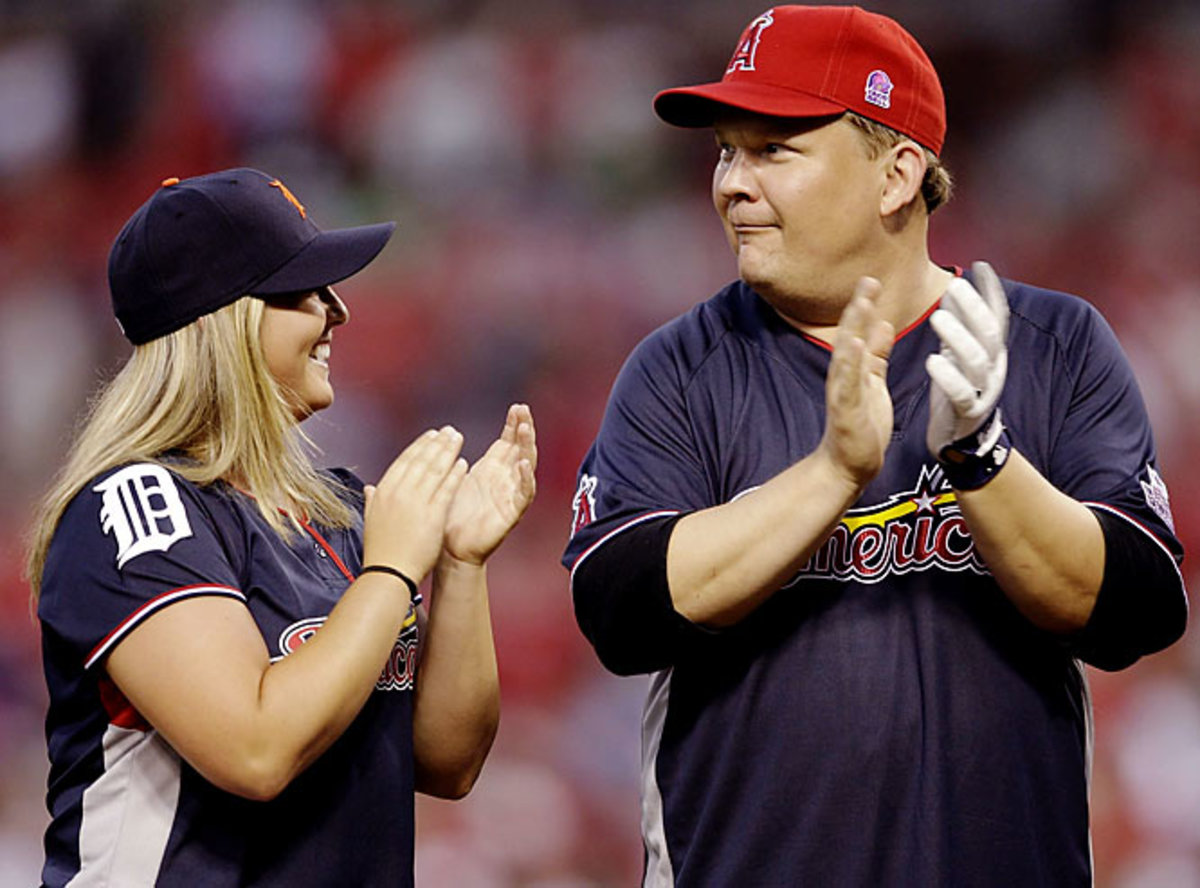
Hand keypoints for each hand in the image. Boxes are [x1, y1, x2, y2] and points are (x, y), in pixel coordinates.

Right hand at [362, 426, 467, 582]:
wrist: (389, 573)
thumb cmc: (381, 551)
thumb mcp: (371, 520)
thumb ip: (372, 501)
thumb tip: (370, 488)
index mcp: (384, 491)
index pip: (404, 460)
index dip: (420, 445)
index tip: (431, 435)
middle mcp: (399, 492)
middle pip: (421, 460)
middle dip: (437, 443)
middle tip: (449, 431)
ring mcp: (416, 502)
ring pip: (435, 469)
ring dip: (448, 451)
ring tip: (458, 439)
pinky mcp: (433, 515)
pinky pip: (446, 489)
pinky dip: (455, 474)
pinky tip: (463, 463)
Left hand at [443, 404, 536, 565]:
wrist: (449, 548)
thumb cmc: (451, 514)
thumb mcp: (455, 478)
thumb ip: (458, 459)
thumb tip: (448, 435)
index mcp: (492, 470)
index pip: (509, 441)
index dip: (514, 424)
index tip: (517, 406)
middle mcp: (505, 480)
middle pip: (522, 449)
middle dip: (524, 430)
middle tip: (523, 411)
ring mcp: (510, 496)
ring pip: (527, 467)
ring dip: (527, 448)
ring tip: (525, 430)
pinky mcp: (512, 513)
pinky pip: (524, 494)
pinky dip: (525, 479)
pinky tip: (522, 464)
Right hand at [819, 277, 894, 488]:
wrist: (849, 465)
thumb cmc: (862, 426)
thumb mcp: (874, 382)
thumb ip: (876, 354)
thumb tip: (883, 324)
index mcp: (855, 369)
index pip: (858, 332)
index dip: (864, 306)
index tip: (872, 279)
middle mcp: (845, 377)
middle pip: (849, 336)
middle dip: (859, 308)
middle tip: (868, 280)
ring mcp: (843, 393)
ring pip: (846, 356)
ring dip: (853, 329)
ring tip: (861, 304)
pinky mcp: (845, 411)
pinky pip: (847, 385)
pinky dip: (849, 364)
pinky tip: (853, 346)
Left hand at [925, 261, 1008, 458]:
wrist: (960, 439)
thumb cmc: (958, 388)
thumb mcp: (961, 352)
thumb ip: (961, 324)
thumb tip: (956, 285)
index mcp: (992, 352)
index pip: (997, 316)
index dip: (991, 292)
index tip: (980, 266)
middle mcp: (993, 368)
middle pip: (989, 333)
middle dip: (973, 308)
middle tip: (953, 287)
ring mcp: (983, 391)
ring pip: (976, 360)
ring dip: (957, 336)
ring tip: (937, 317)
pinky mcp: (967, 413)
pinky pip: (960, 394)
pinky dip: (948, 376)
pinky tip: (933, 360)